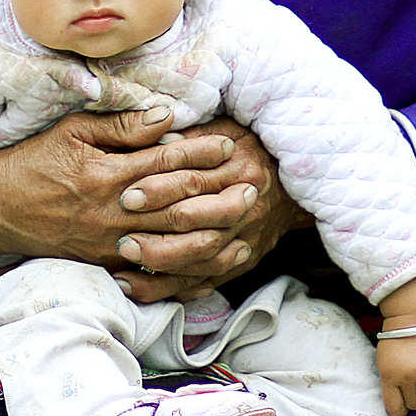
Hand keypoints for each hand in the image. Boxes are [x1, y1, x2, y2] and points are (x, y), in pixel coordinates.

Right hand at [0, 109, 308, 302]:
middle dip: (217, 198)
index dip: (200, 153)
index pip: (165, 163)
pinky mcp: (103, 264)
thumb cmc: (35, 160)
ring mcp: (107, 245)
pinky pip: (151, 273)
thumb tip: (168, 117)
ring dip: (210, 238)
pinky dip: (182, 271)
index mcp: (105, 176)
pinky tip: (207, 266)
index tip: (229, 145)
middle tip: (252, 187)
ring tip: (241, 228)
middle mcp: (110, 214)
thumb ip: (121, 127)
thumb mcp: (73, 131)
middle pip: (177, 208)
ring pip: (170, 247)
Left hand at [115, 116, 310, 301]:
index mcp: (238, 168)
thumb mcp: (223, 127)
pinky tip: (138, 287)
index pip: (194, 181)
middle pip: (199, 225)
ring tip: (126, 261)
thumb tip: (151, 131)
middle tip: (123, 238)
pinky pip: (206, 280)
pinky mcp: (243, 261)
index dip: (158, 189)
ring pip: (203, 258)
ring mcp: (247, 237)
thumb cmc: (246, 146)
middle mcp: (245, 205)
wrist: (292, 182)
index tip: (125, 195)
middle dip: (158, 233)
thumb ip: (188, 134)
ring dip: (162, 264)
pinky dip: (172, 287)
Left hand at [377, 332, 415, 415]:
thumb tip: (399, 405)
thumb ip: (389, 383)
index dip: (400, 410)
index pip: (396, 408)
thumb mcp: (383, 362)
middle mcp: (410, 376)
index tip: (403, 406)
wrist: (412, 317)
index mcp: (390, 376)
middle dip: (415, 398)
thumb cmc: (395, 339)